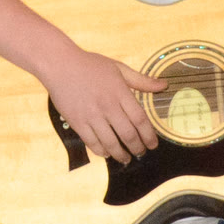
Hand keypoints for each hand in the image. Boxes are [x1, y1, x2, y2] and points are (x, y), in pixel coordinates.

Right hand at [37, 44, 165, 162]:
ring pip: (110, 142)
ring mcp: (91, 115)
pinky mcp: (77, 122)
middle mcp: (107, 106)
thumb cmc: (90, 65)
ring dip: (120, 154)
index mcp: (120, 92)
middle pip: (127, 134)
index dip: (149, 135)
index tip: (153, 144)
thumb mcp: (118, 68)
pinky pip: (92, 142)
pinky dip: (101, 151)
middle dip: (137, 148)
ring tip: (125, 158)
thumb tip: (163, 85)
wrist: (60, 65)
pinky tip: (106, 153)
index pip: (140, 119)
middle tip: (141, 153)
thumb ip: (141, 80)